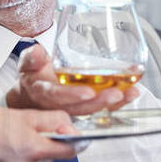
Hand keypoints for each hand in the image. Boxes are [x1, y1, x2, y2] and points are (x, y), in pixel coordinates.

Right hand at [0, 98, 77, 161]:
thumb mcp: (27, 114)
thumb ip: (54, 121)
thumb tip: (70, 128)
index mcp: (34, 150)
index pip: (69, 152)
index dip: (75, 142)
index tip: (76, 137)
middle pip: (52, 157)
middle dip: (48, 143)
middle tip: (33, 129)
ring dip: (33, 151)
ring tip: (15, 137)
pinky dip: (20, 159)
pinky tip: (8, 147)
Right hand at [5, 43, 139, 115]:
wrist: (34, 94)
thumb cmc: (34, 76)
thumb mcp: (28, 63)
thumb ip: (32, 58)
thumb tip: (36, 52)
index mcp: (44, 93)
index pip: (57, 96)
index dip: (72, 95)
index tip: (87, 92)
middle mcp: (61, 105)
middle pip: (81, 107)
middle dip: (99, 102)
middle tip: (115, 93)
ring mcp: (75, 107)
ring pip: (95, 109)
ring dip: (114, 103)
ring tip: (130, 93)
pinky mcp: (87, 107)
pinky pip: (103, 107)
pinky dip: (120, 102)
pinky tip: (132, 93)